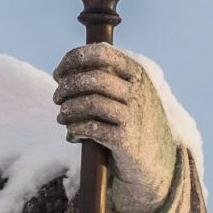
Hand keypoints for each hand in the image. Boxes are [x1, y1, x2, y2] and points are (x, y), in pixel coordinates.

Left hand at [53, 43, 178, 212]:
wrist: (155, 158)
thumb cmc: (132, 121)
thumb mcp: (128, 93)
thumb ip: (105, 79)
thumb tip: (64, 72)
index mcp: (136, 74)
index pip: (102, 53)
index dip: (74, 59)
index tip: (58, 74)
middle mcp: (138, 92)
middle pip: (93, 78)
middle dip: (67, 87)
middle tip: (56, 98)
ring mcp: (134, 115)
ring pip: (91, 103)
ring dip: (68, 109)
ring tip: (61, 117)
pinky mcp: (126, 140)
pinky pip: (92, 128)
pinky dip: (75, 128)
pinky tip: (72, 132)